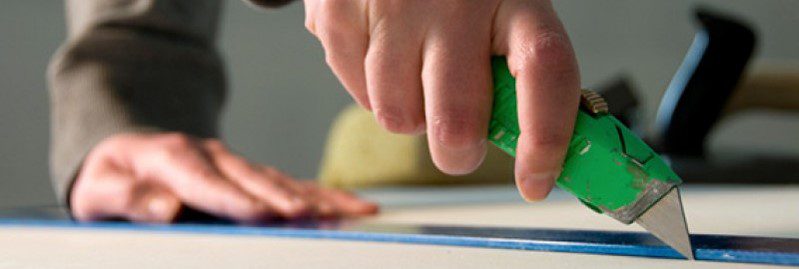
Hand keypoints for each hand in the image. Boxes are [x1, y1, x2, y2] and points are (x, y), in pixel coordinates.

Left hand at [70, 133, 377, 222]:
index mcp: (174, 158)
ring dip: (316, 198)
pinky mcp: (251, 175)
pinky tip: (350, 206)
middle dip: (286, 200)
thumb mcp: (101, 190)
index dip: (239, 201)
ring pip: (282, 181)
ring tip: (349, 213)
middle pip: (255, 181)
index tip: (265, 216)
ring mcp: (236, 164)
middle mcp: (213, 156)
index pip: (210, 183)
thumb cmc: (115, 178)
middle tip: (313, 218)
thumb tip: (166, 208)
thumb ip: (129, 199)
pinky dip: (323, 195)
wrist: (128, 154)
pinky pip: (291, 184)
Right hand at [304, 0, 579, 200]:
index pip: (547, 72)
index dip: (545, 139)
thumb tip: (534, 153)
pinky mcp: (340, 10)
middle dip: (458, 150)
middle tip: (460, 138)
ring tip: (416, 73)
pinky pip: (358, 96)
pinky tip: (384, 54)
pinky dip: (371, 91)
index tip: (535, 181)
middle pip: (457, 121)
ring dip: (410, 113)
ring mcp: (394, 4)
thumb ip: (519, 72)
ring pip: (398, 117)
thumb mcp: (504, 11)